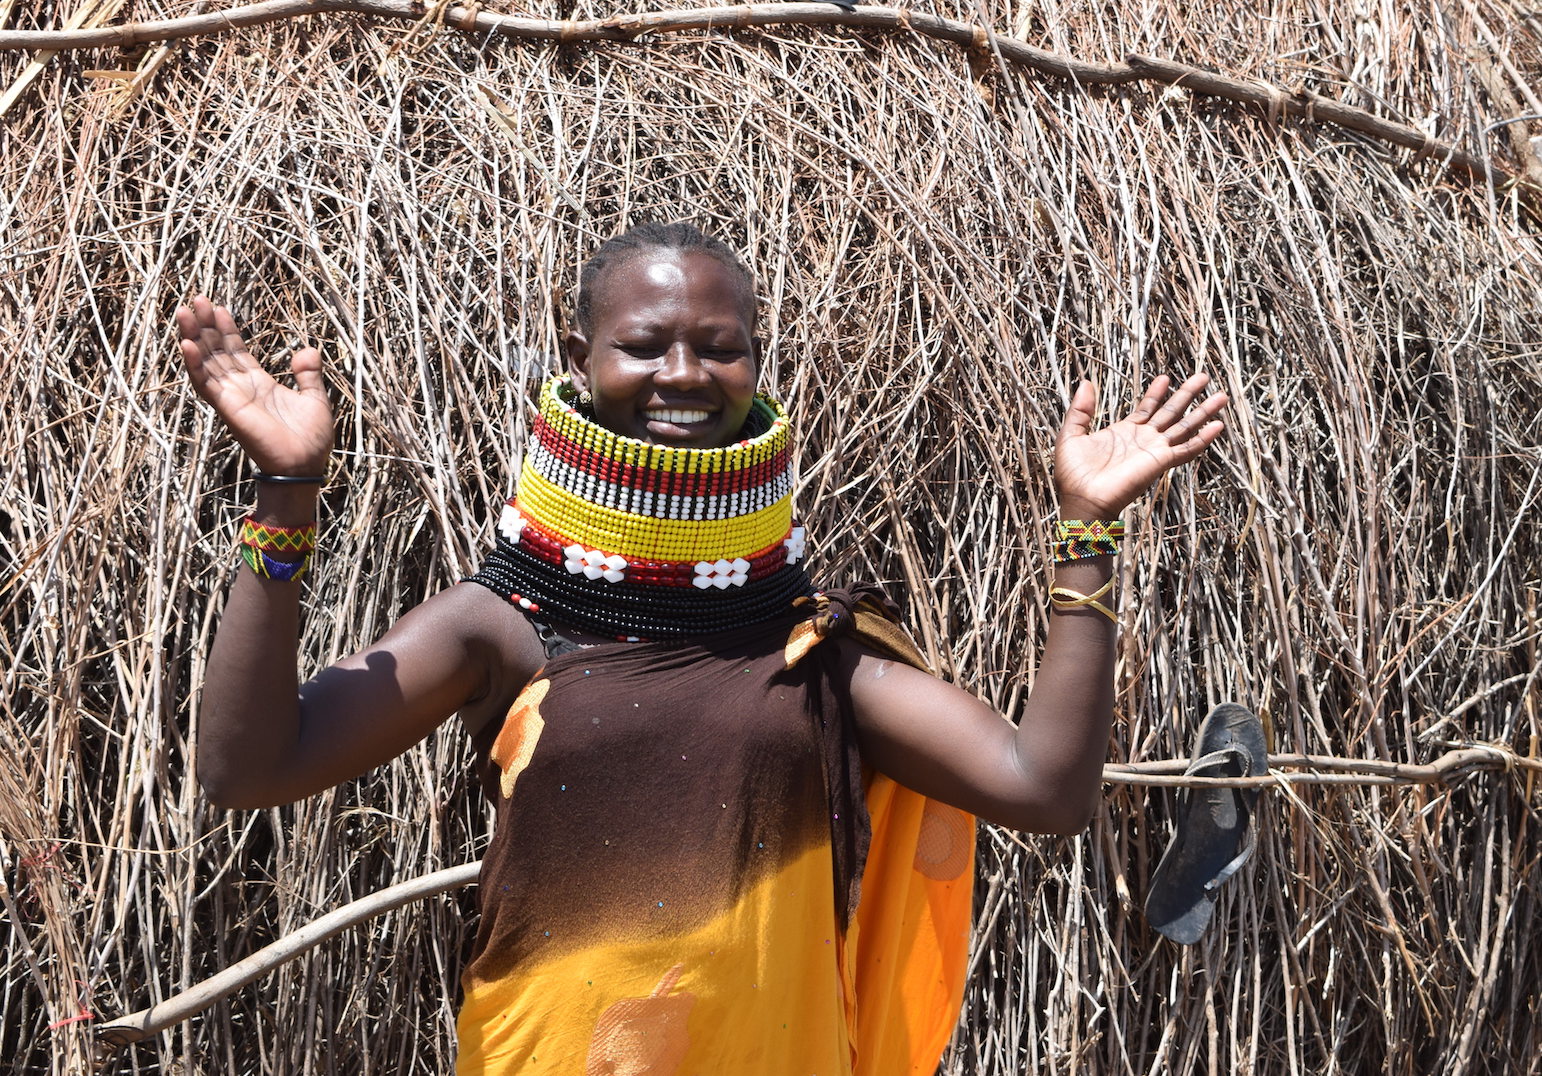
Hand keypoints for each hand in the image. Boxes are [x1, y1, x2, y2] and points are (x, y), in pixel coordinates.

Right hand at [177, 296, 333, 474]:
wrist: (305, 466)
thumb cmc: (311, 440)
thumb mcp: (315, 399)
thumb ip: (308, 375)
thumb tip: (308, 350)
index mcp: (260, 384)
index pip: (236, 350)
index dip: (226, 329)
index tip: (218, 307)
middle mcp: (241, 388)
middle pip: (217, 351)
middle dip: (206, 326)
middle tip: (196, 299)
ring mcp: (232, 397)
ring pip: (206, 362)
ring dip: (194, 337)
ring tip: (184, 311)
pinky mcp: (228, 408)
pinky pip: (206, 384)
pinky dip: (195, 365)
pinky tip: (186, 344)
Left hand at [1053, 373, 1227, 518]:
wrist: (1082, 500)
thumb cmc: (1073, 475)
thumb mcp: (1072, 435)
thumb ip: (1080, 410)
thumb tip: (1086, 383)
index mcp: (1124, 432)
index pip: (1147, 408)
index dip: (1156, 393)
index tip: (1165, 377)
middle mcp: (1143, 440)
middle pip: (1171, 412)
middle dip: (1187, 394)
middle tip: (1203, 376)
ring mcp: (1154, 450)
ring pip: (1184, 427)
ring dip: (1203, 412)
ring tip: (1221, 395)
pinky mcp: (1160, 462)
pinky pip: (1186, 449)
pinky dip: (1202, 438)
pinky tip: (1218, 426)